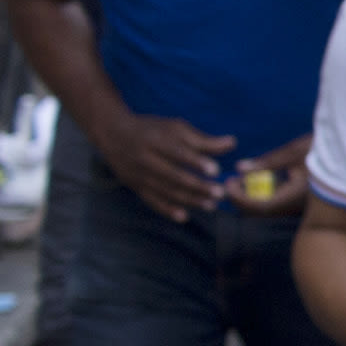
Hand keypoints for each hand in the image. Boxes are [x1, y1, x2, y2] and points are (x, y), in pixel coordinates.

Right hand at [100, 110, 232, 220]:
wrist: (113, 134)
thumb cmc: (152, 129)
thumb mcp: (175, 128)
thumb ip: (202, 139)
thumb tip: (232, 143)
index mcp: (155, 140)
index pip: (177, 152)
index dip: (196, 161)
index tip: (215, 170)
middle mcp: (144, 158)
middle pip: (172, 175)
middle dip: (197, 186)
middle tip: (220, 193)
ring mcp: (137, 174)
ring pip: (164, 190)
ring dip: (188, 200)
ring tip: (211, 205)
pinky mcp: (134, 186)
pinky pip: (151, 200)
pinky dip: (166, 210)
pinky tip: (184, 217)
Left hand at [228, 134, 313, 219]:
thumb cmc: (326, 150)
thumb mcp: (294, 151)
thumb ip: (267, 162)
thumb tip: (240, 168)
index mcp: (295, 196)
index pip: (259, 207)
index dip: (239, 198)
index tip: (229, 181)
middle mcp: (298, 206)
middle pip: (262, 212)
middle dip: (243, 198)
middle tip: (234, 180)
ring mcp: (302, 205)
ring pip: (270, 209)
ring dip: (254, 196)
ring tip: (246, 178)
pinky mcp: (304, 201)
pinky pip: (280, 203)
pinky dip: (266, 194)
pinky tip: (265, 179)